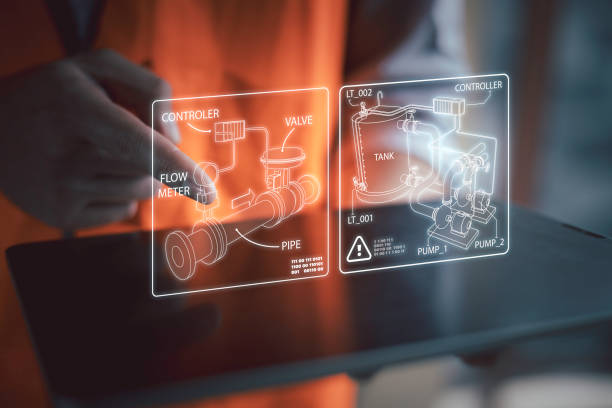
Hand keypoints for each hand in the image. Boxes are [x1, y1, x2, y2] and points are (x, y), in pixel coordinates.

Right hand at [0, 49, 214, 228]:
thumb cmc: (55, 94)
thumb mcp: (96, 67)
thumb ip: (149, 88)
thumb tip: (176, 140)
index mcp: (77, 110)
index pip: (139, 145)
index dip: (177, 169)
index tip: (207, 193)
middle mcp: (67, 156)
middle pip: (150, 170)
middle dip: (152, 156)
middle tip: (117, 136)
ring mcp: (62, 191)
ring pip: (142, 192)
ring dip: (138, 175)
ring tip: (101, 154)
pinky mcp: (61, 217)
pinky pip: (123, 213)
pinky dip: (121, 195)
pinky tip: (90, 177)